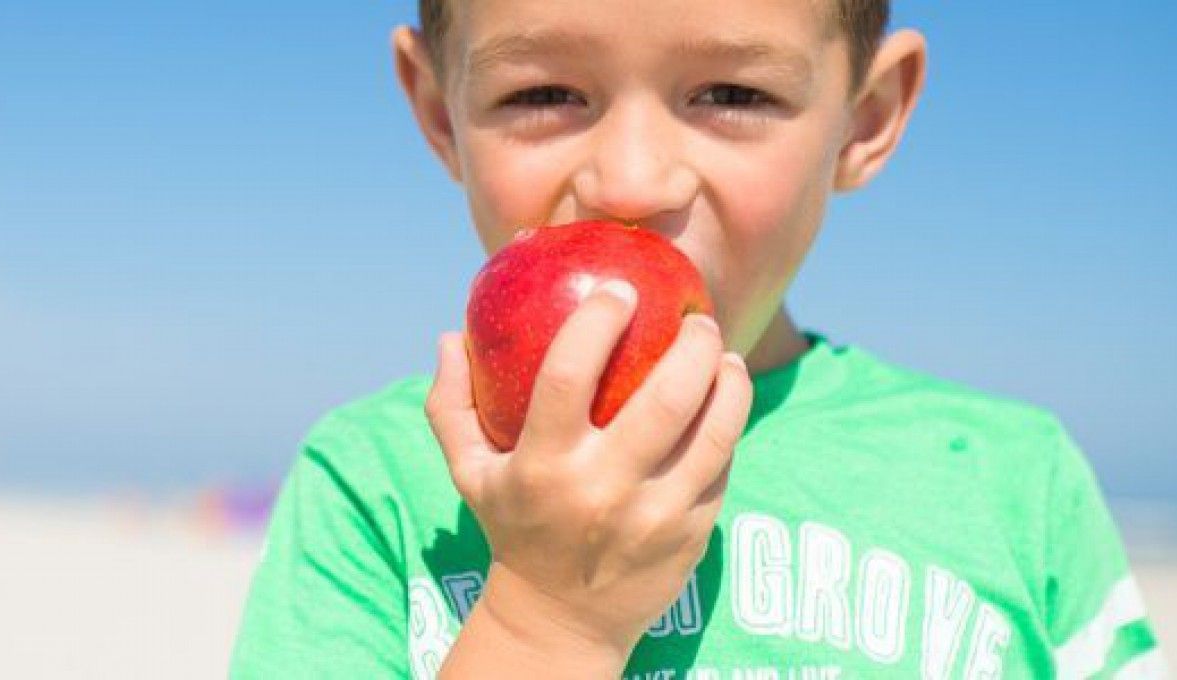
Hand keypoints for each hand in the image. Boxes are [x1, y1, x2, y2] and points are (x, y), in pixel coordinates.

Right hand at [427, 281, 752, 675]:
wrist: (561, 622)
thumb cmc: (514, 528)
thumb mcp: (469, 474)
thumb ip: (451, 406)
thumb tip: (448, 335)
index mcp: (542, 466)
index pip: (569, 376)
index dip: (598, 322)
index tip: (620, 288)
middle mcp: (601, 490)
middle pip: (663, 398)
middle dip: (690, 344)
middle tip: (696, 317)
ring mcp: (654, 516)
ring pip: (712, 431)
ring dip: (726, 379)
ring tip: (722, 352)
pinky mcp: (691, 535)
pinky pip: (721, 465)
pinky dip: (728, 424)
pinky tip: (726, 397)